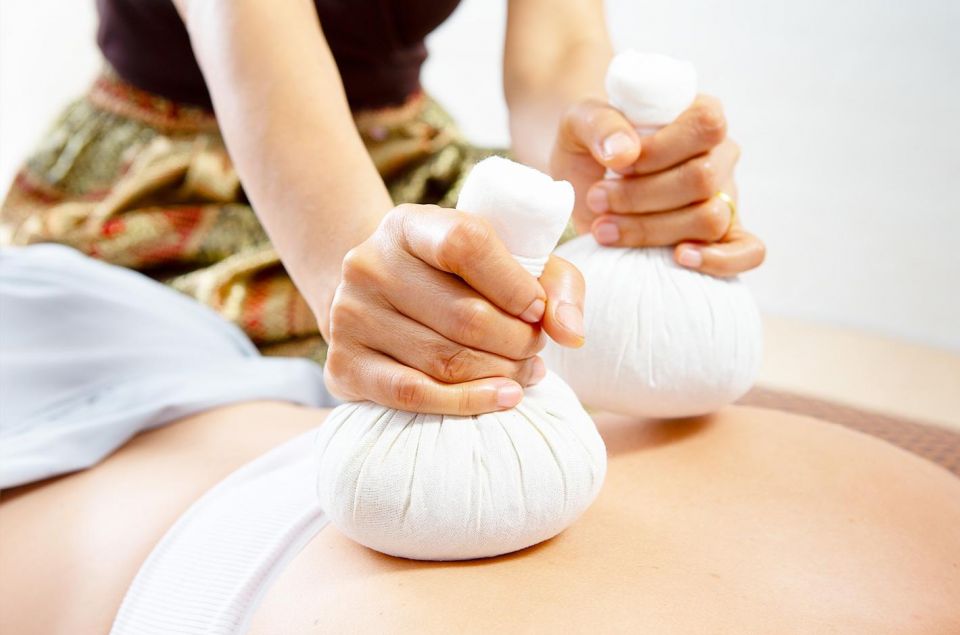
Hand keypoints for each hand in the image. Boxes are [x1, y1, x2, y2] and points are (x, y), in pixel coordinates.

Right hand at [324, 204, 585, 414]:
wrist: (380, 302)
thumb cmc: (457, 278)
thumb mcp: (505, 260)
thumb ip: (554, 284)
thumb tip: (571, 334)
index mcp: (408, 224)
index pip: (465, 243)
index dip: (514, 283)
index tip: (539, 309)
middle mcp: (369, 263)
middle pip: (464, 314)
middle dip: (518, 341)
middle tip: (536, 349)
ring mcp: (350, 315)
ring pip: (445, 359)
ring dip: (502, 374)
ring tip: (526, 372)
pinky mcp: (344, 364)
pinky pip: (413, 394)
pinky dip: (468, 402)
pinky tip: (504, 398)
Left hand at [550, 95, 764, 275]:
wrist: (586, 184)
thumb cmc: (591, 146)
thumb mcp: (580, 122)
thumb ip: (600, 125)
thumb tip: (625, 153)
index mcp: (697, 115)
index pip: (705, 124)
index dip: (660, 150)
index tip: (616, 166)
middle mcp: (719, 155)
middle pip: (702, 179)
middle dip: (640, 196)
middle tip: (596, 199)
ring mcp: (725, 197)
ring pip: (711, 218)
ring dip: (651, 229)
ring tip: (604, 228)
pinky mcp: (723, 236)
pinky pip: (748, 251)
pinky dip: (719, 260)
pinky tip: (679, 258)